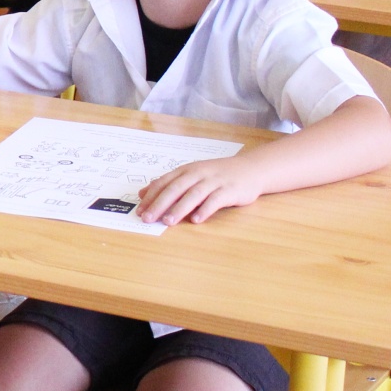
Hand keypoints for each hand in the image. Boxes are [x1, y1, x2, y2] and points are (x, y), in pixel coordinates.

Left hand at [137, 154, 265, 224]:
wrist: (250, 169)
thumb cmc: (216, 174)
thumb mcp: (191, 175)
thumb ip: (168, 184)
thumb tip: (142, 193)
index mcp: (186, 170)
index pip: (164, 183)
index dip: (151, 197)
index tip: (140, 211)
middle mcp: (198, 174)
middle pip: (175, 189)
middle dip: (160, 204)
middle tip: (148, 218)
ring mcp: (214, 181)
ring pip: (193, 194)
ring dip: (179, 208)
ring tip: (168, 221)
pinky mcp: (230, 190)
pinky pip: (215, 200)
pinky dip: (205, 210)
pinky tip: (196, 220)